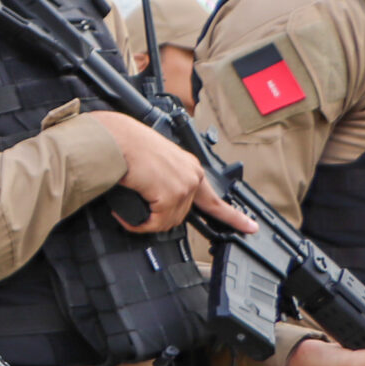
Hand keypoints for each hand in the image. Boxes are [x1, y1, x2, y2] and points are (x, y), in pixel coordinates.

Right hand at [86, 112, 253, 235]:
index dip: (233, 216)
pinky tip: (123, 214)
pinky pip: (154, 223)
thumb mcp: (153, 161)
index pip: (215, 199)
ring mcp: (184, 185)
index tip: (250, 227)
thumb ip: (164, 179)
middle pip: (180, 216)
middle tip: (136, 214)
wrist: (114, 138)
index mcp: (189, 167)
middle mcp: (191, 175)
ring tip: (126, 210)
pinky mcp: (171, 194)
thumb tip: (156, 202)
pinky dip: (136, 224)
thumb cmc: (125, 144)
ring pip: (166, 222)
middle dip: (157, 219)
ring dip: (144, 222)